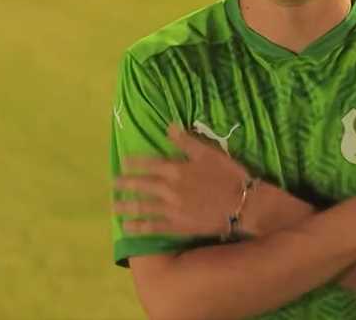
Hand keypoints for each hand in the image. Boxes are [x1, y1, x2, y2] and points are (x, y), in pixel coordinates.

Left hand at [114, 124, 249, 236]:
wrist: (243, 205)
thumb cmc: (228, 175)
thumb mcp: (209, 153)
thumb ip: (186, 141)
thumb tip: (168, 127)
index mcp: (176, 169)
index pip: (150, 164)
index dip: (135, 163)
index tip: (123, 162)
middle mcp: (169, 189)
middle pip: (142, 185)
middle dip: (126, 184)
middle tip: (113, 184)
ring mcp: (171, 210)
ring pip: (143, 207)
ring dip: (126, 206)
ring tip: (114, 205)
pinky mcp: (177, 227)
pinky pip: (153, 227)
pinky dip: (138, 227)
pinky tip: (127, 227)